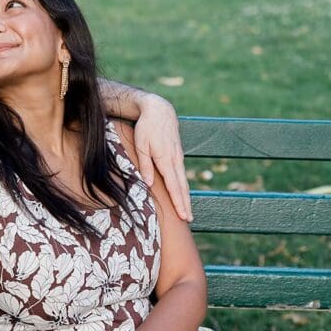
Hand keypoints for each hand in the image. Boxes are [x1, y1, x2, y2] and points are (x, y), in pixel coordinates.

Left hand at [133, 94, 192, 221]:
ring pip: (183, 181)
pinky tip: (183, 195)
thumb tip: (149, 184)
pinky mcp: (178, 155)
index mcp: (165, 159)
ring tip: (188, 213)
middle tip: (189, 220)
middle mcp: (175, 160)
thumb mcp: (141, 144)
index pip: (173, 185)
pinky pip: (181, 175)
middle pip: (182, 186)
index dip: (178, 201)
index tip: (183, 215)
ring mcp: (178, 157)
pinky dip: (183, 187)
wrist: (159, 110)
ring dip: (186, 197)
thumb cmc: (146, 127)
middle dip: (185, 204)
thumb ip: (145, 164)